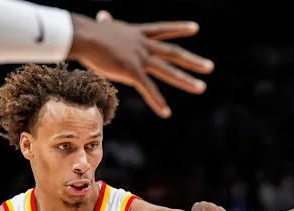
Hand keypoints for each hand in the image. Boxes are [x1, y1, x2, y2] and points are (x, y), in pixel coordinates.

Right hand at [69, 11, 213, 118]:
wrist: (83, 36)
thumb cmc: (87, 33)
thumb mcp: (102, 27)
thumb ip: (107, 24)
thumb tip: (102, 16)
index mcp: (137, 34)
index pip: (163, 30)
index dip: (179, 29)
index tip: (195, 28)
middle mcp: (143, 45)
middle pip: (173, 53)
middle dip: (193, 61)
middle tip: (210, 67)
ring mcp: (140, 58)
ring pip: (168, 71)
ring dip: (186, 81)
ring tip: (202, 88)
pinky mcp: (132, 71)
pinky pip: (148, 89)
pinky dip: (158, 102)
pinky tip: (166, 113)